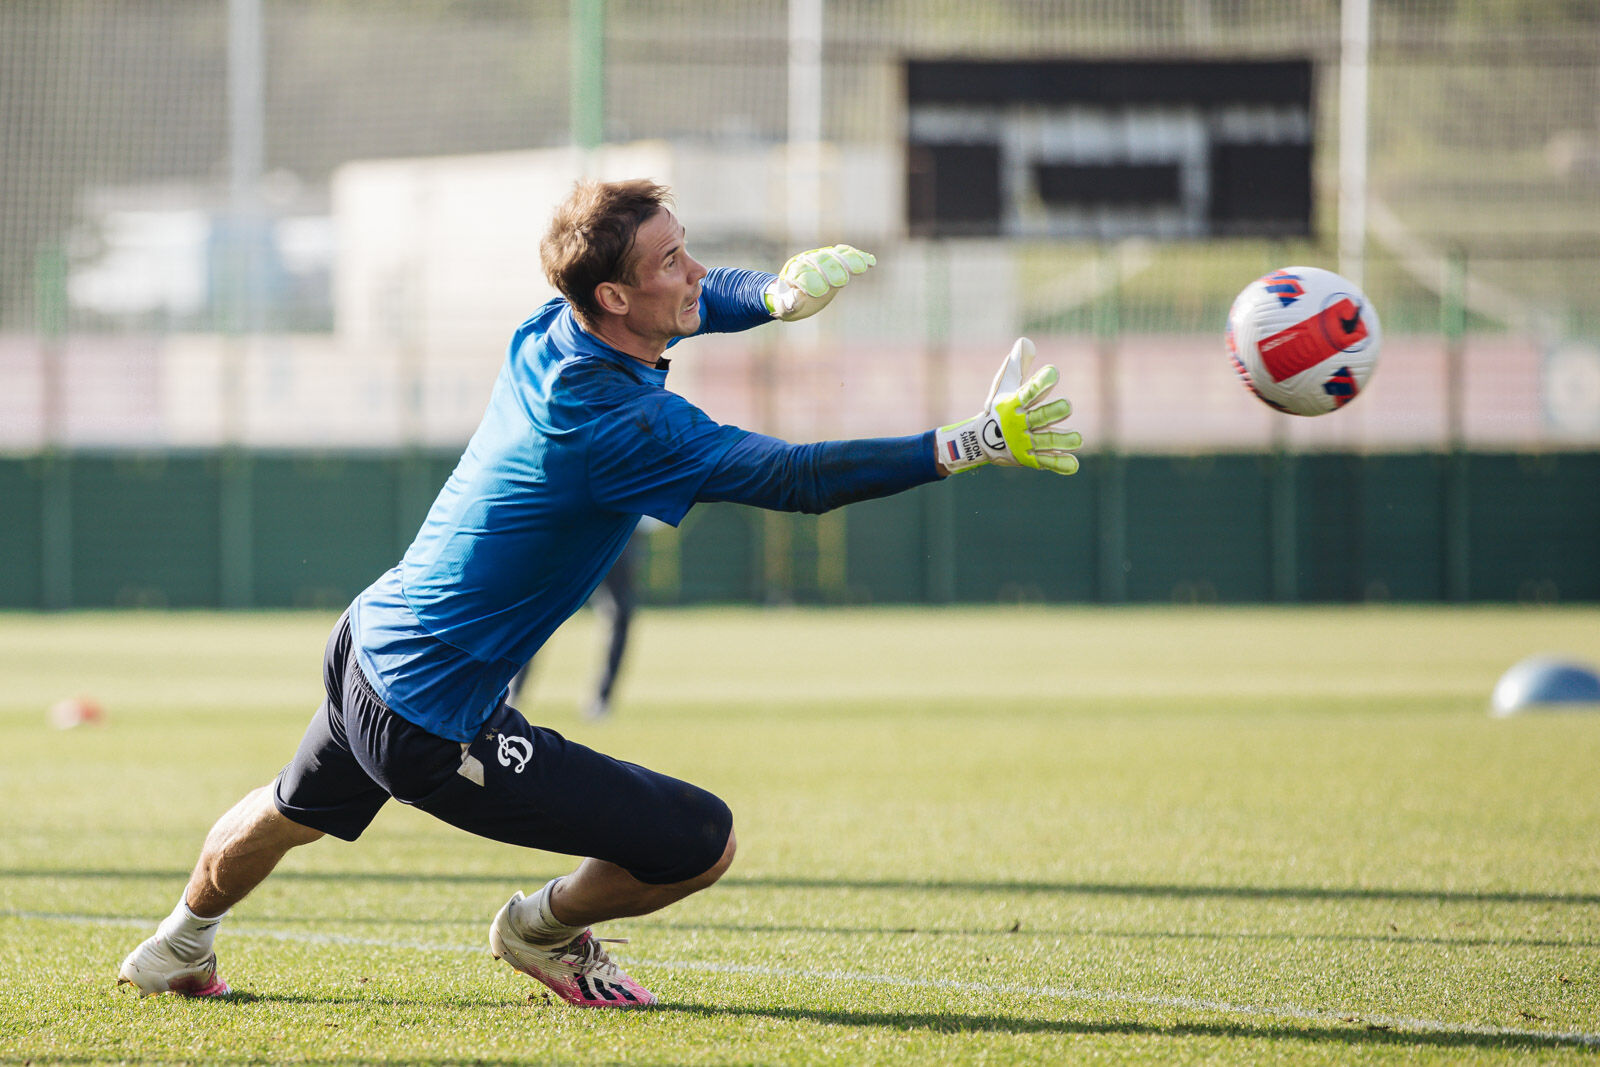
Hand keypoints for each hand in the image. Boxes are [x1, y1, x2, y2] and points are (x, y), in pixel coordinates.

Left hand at [763, 244, 875, 320]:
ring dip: (849, 261)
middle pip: (820, 262)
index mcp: (793, 273)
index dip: (810, 282)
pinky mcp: (833, 258)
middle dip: (832, 271)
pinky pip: (846, 255)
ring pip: (835, 256)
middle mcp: (806, 261)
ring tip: (862, 267)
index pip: (802, 274)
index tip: (819, 293)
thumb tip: (796, 298)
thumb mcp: (784, 307)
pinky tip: (871, 262)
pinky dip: (858, 257)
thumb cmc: (787, 301)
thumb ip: (788, 304)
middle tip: (842, 281)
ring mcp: (820, 257)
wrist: (790, 288)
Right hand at [933, 338, 1081, 475]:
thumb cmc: (997, 408)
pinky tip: (1073, 464)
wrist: (978, 442)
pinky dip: (1059, 464)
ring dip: (1061, 441)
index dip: (1040, 383)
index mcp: (1014, 404)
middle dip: (1052, 412)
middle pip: (1039, 418)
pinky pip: (1046, 462)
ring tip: (1078, 439)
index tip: (1053, 373)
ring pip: (1046, 441)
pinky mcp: (1030, 459)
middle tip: (1068, 406)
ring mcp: (1024, 443)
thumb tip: (1027, 342)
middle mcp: (1019, 424)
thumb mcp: (1004, 385)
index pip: (1028, 391)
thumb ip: (1017, 365)